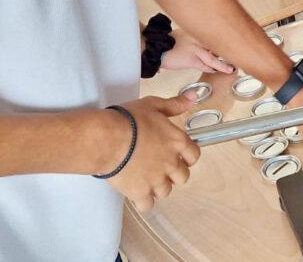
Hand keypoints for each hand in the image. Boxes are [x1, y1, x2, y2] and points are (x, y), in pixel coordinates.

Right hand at [99, 95, 200, 212]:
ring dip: (159, 186)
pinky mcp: (140, 193)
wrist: (108, 139)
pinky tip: (137, 192)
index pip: (194, 155)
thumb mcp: (154, 105)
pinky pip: (147, 205)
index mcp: (177, 142)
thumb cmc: (128, 120)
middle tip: (161, 166)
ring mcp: (156, 180)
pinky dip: (143, 201)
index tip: (179, 155)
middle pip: (183, 176)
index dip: (187, 156)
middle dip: (174, 173)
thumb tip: (193, 97)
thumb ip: (175, 104)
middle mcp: (171, 163)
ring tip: (147, 177)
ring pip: (166, 191)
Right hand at [161, 30, 232, 73]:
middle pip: (217, 46)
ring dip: (223, 65)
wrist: (156, 47)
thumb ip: (198, 39)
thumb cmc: (169, 43)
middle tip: (239, 57)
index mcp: (197, 32)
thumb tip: (210, 47)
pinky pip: (203, 65)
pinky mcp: (190, 59)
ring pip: (212, 58)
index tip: (237, 45)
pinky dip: (210, 69)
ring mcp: (194, 49)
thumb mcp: (185, 36)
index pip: (216, 36)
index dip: (227, 42)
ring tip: (230, 69)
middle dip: (229, 53)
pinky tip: (215, 71)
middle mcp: (197, 39)